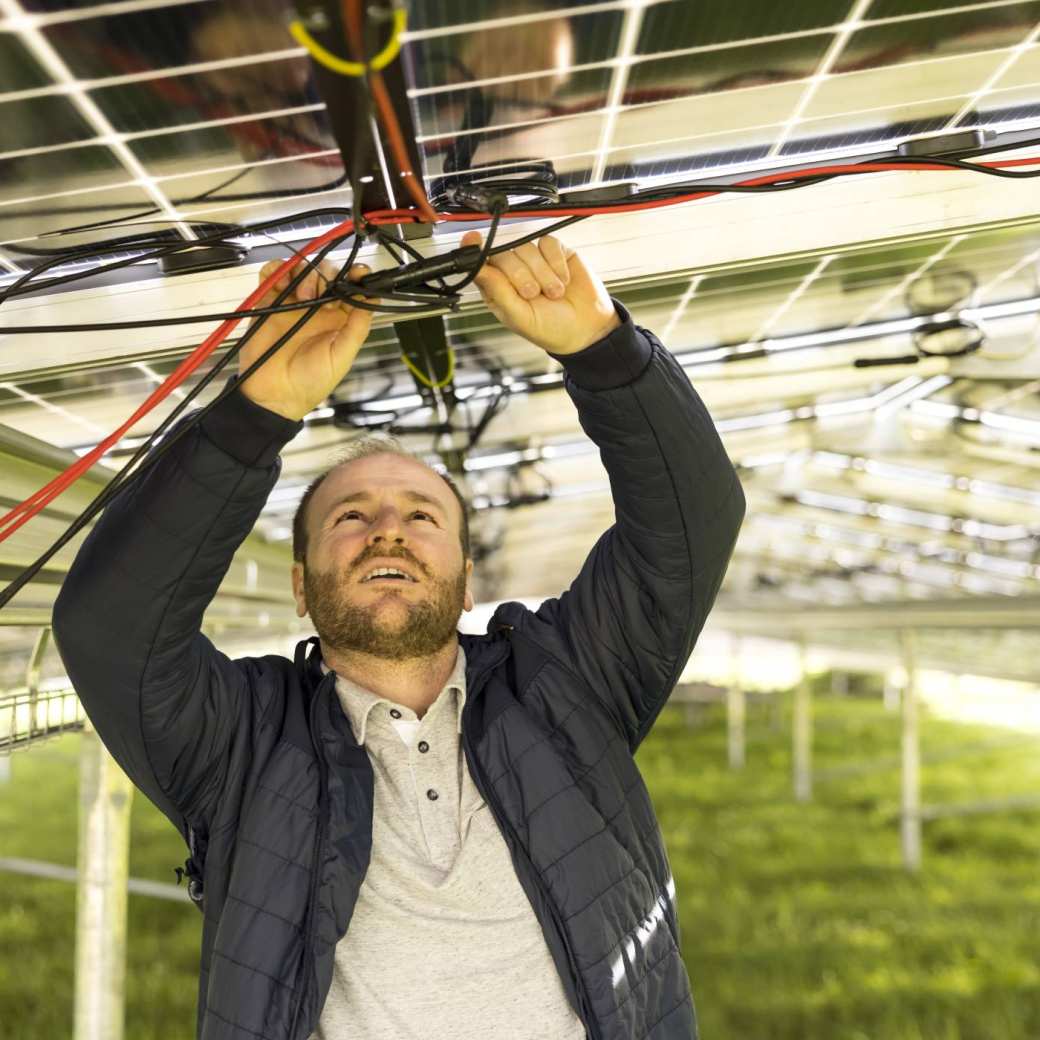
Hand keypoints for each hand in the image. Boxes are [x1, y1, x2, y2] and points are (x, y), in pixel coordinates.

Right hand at [237, 258, 374, 420]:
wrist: (274, 394)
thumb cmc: (310, 382)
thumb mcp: (342, 356)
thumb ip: (357, 327)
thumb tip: (371, 297)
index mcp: (339, 319)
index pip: (351, 287)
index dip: (356, 275)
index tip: (358, 273)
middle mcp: (318, 307)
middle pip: (327, 272)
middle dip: (327, 274)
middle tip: (323, 295)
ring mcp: (293, 302)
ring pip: (302, 268)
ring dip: (305, 274)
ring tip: (303, 296)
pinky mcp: (270, 301)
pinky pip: (272, 273)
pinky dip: (276, 270)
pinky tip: (281, 284)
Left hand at [464, 232, 619, 354]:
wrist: (586, 329)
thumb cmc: (550, 328)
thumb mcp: (519, 316)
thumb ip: (497, 291)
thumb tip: (476, 268)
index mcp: (498, 289)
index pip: (480, 264)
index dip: (475, 250)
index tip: (473, 239)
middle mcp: (513, 272)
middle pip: (504, 253)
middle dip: (521, 274)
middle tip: (534, 294)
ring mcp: (534, 260)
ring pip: (527, 248)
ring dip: (543, 273)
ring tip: (554, 293)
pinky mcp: (554, 253)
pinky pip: (548, 244)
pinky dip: (556, 263)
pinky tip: (563, 280)